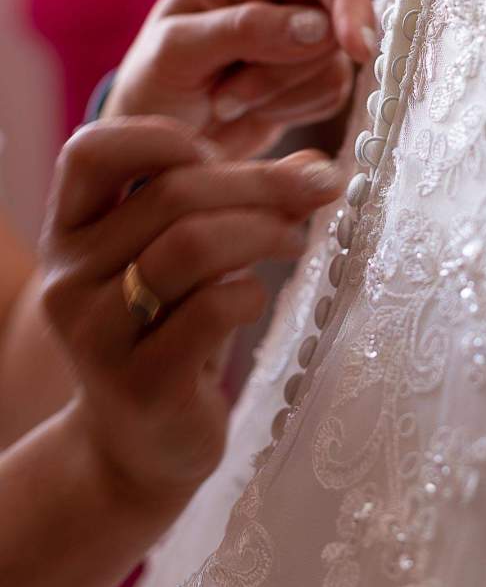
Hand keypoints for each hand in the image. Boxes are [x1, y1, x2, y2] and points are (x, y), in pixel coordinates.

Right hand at [39, 117, 343, 508]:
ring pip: (190, 244)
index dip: (159, 138)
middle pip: (170, 194)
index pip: (90, 153)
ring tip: (296, 240)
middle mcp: (68, 278)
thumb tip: (317, 168)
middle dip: (258, 184)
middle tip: (315, 191)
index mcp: (71, 234)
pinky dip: (251, 292)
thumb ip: (241, 205)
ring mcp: (97, 335)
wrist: (138, 448)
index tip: (223, 154)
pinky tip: (256, 299)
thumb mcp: (191, 261)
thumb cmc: (169, 334)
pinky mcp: (140, 383)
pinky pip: (212, 308)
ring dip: (263, 230)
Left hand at [104, 0, 375, 157]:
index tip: (357, 48)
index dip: (348, 2)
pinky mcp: (307, 77)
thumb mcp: (178, 51)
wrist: (151, 149)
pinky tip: (250, 110)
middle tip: (227, 93)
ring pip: (334, 64)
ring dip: (281, 94)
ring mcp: (297, 35)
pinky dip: (293, 110)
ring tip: (227, 100)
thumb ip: (245, 29)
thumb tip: (321, 26)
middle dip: (286, 68)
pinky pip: (332, 94)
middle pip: (333, 22)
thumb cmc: (150, 86)